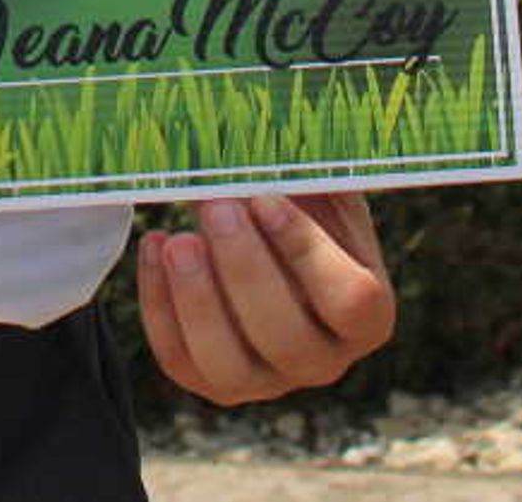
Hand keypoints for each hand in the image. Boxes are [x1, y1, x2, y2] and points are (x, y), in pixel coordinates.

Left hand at [135, 192, 393, 403]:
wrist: (262, 243)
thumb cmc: (297, 209)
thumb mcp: (317, 187)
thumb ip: (309, 171)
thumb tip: (279, 141)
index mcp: (365, 317)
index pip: (350, 300)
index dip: (306, 251)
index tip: (265, 198)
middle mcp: (321, 361)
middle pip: (287, 337)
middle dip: (244, 268)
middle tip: (215, 206)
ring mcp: (265, 381)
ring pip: (230, 367)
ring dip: (198, 301)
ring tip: (177, 241)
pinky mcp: (210, 381)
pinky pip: (180, 359)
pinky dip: (160, 306)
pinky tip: (156, 246)